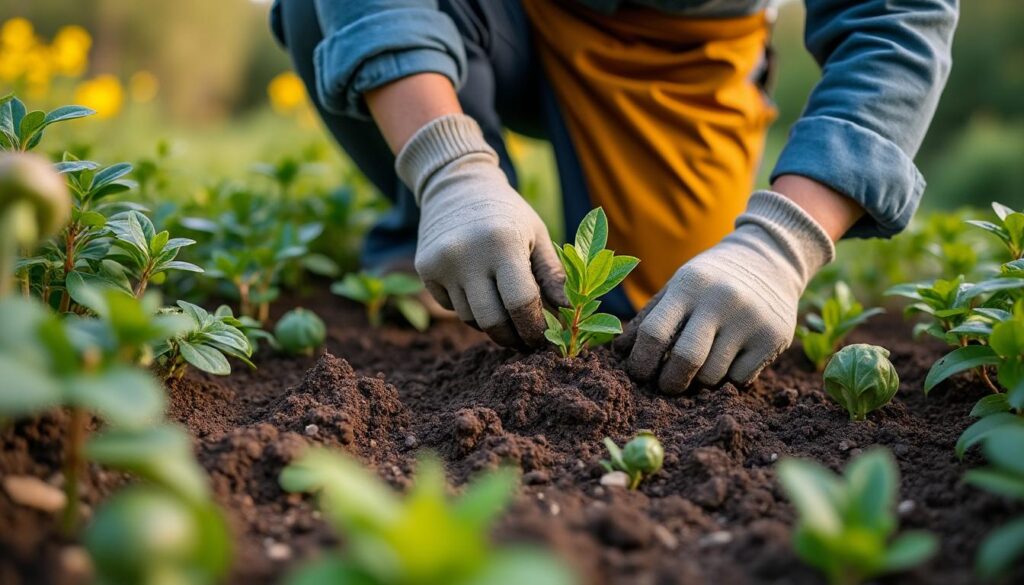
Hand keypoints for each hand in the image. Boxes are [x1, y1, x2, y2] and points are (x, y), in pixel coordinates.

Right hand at [396, 114, 564, 347]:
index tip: (543, 338)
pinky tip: (477, 287)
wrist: (456, 185)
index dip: (534, 328)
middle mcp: (467, 255)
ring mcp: (442, 264)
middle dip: (513, 337)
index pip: (521, 303)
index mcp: (503, 243)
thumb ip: (554, 276)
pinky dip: (469, 307)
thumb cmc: (507, 213)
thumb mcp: (537, 235)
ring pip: (471, 318)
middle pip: (492, 321)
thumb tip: (571, 313)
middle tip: (526, 341)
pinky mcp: (425, 270)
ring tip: (504, 307)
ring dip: (491, 321)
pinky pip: (451, 307)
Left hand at [614, 191, 834, 393]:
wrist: (770, 259)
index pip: (654, 332)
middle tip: (667, 385)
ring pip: (713, 375)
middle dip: (669, 382)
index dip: (641, 361)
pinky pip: (740, 379)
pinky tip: (729, 360)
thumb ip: (649, 317)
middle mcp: (721, 300)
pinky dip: (728, 379)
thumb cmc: (711, 279)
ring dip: (700, 381)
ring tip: (700, 368)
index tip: (638, 373)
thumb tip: (618, 353)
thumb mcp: (679, 286)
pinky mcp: (773, 337)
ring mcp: (750, 319)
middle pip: (686, 360)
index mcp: (689, 285)